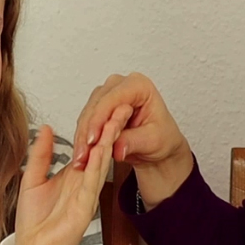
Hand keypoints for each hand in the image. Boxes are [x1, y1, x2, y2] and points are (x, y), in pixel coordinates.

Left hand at [14, 110, 129, 244]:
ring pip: (101, 163)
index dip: (96, 125)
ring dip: (108, 142)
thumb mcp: (32, 178)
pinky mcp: (85, 208)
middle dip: (110, 128)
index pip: (88, 145)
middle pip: (100, 150)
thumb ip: (41, 155)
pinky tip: (102, 150)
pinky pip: (92, 183)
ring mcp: (86, 195)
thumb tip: (46, 129)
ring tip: (116, 121)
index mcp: (73, 175)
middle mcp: (83, 183)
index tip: (105, 104)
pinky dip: (97, 166)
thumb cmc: (34, 221)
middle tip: (121, 105)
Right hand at [70, 73, 193, 207]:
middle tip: (83, 154)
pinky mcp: (100, 108)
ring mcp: (108, 95)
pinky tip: (82, 153)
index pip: (113, 99)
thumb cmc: (163, 138)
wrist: (159, 147)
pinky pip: (86, 121)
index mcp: (140, 86)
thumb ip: (134, 142)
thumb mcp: (153, 141)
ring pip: (87, 113)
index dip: (99, 119)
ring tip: (81, 158)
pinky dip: (82, 138)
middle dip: (88, 130)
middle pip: (96, 104)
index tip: (93, 139)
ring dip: (82, 136)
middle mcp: (122, 86)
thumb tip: (117, 148)